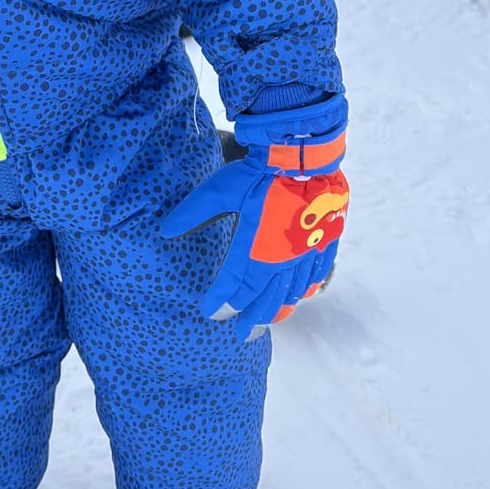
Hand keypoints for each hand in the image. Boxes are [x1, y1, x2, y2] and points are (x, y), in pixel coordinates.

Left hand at [162, 97, 348, 333]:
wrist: (305, 155)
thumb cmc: (260, 172)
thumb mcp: (220, 189)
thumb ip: (192, 213)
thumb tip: (164, 232)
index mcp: (257, 250)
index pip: (236, 286)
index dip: (223, 302)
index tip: (210, 313)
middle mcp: (283, 258)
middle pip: (265, 298)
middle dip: (251, 317)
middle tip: (240, 334)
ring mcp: (306, 252)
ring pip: (291, 291)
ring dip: (277, 309)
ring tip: (266, 322)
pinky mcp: (325, 241)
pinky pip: (315, 275)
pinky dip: (303, 290)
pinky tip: (300, 296)